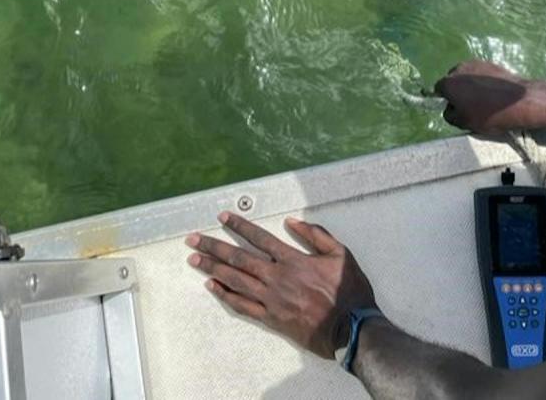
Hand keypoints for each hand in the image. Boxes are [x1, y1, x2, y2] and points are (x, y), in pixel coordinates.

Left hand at [186, 212, 377, 358]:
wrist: (351, 328)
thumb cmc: (349, 291)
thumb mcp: (341, 254)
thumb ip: (316, 235)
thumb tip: (293, 222)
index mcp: (293, 259)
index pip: (260, 238)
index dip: (239, 226)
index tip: (222, 217)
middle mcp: (277, 277)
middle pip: (239, 258)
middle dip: (214, 247)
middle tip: (193, 239)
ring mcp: (272, 299)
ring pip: (236, 280)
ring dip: (213, 268)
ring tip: (194, 259)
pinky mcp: (271, 318)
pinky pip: (242, 306)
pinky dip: (225, 295)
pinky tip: (212, 286)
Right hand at [434, 60, 545, 133]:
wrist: (520, 101)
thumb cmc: (489, 114)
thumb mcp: (464, 123)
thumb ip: (449, 115)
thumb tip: (450, 108)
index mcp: (449, 83)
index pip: (437, 90)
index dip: (444, 100)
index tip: (454, 108)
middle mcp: (459, 69)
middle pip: (452, 81)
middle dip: (457, 91)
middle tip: (469, 106)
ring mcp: (476, 63)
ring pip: (466, 76)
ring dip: (470, 85)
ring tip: (483, 100)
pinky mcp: (491, 63)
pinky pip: (480, 73)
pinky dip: (483, 81)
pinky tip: (493, 93)